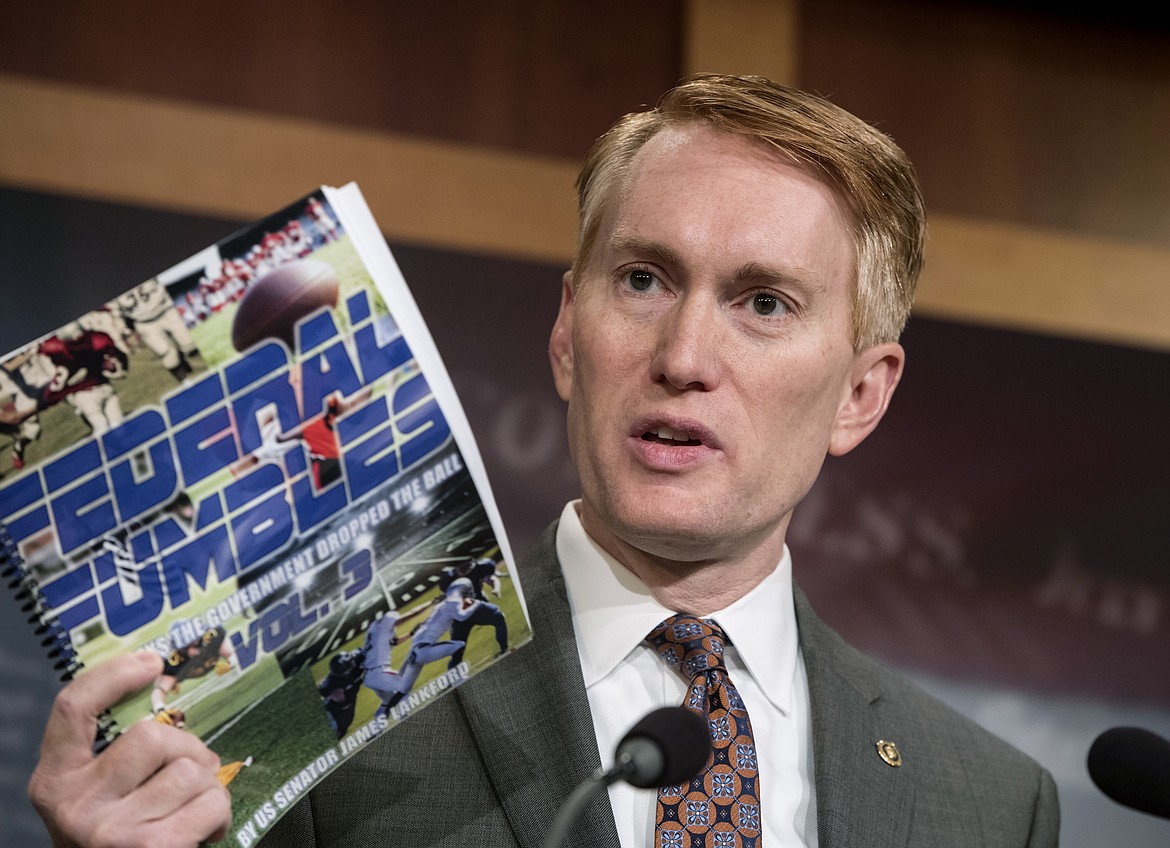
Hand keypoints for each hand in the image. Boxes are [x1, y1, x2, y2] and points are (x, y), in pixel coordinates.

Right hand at [29, 651, 231, 847]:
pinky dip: (219, 812)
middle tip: (192, 770)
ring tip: (193, 807)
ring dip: (207, 785)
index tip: (151, 661)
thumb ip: (117, 755)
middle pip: (152, 736)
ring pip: (189, 770)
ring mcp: (110, 831)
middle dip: (187, 748)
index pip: (73, 709)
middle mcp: (75, 805)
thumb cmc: (117, 840)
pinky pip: (211, 803)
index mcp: (55, 781)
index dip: (113, 675)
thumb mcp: (99, 796)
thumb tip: (165, 691)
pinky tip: (205, 828)